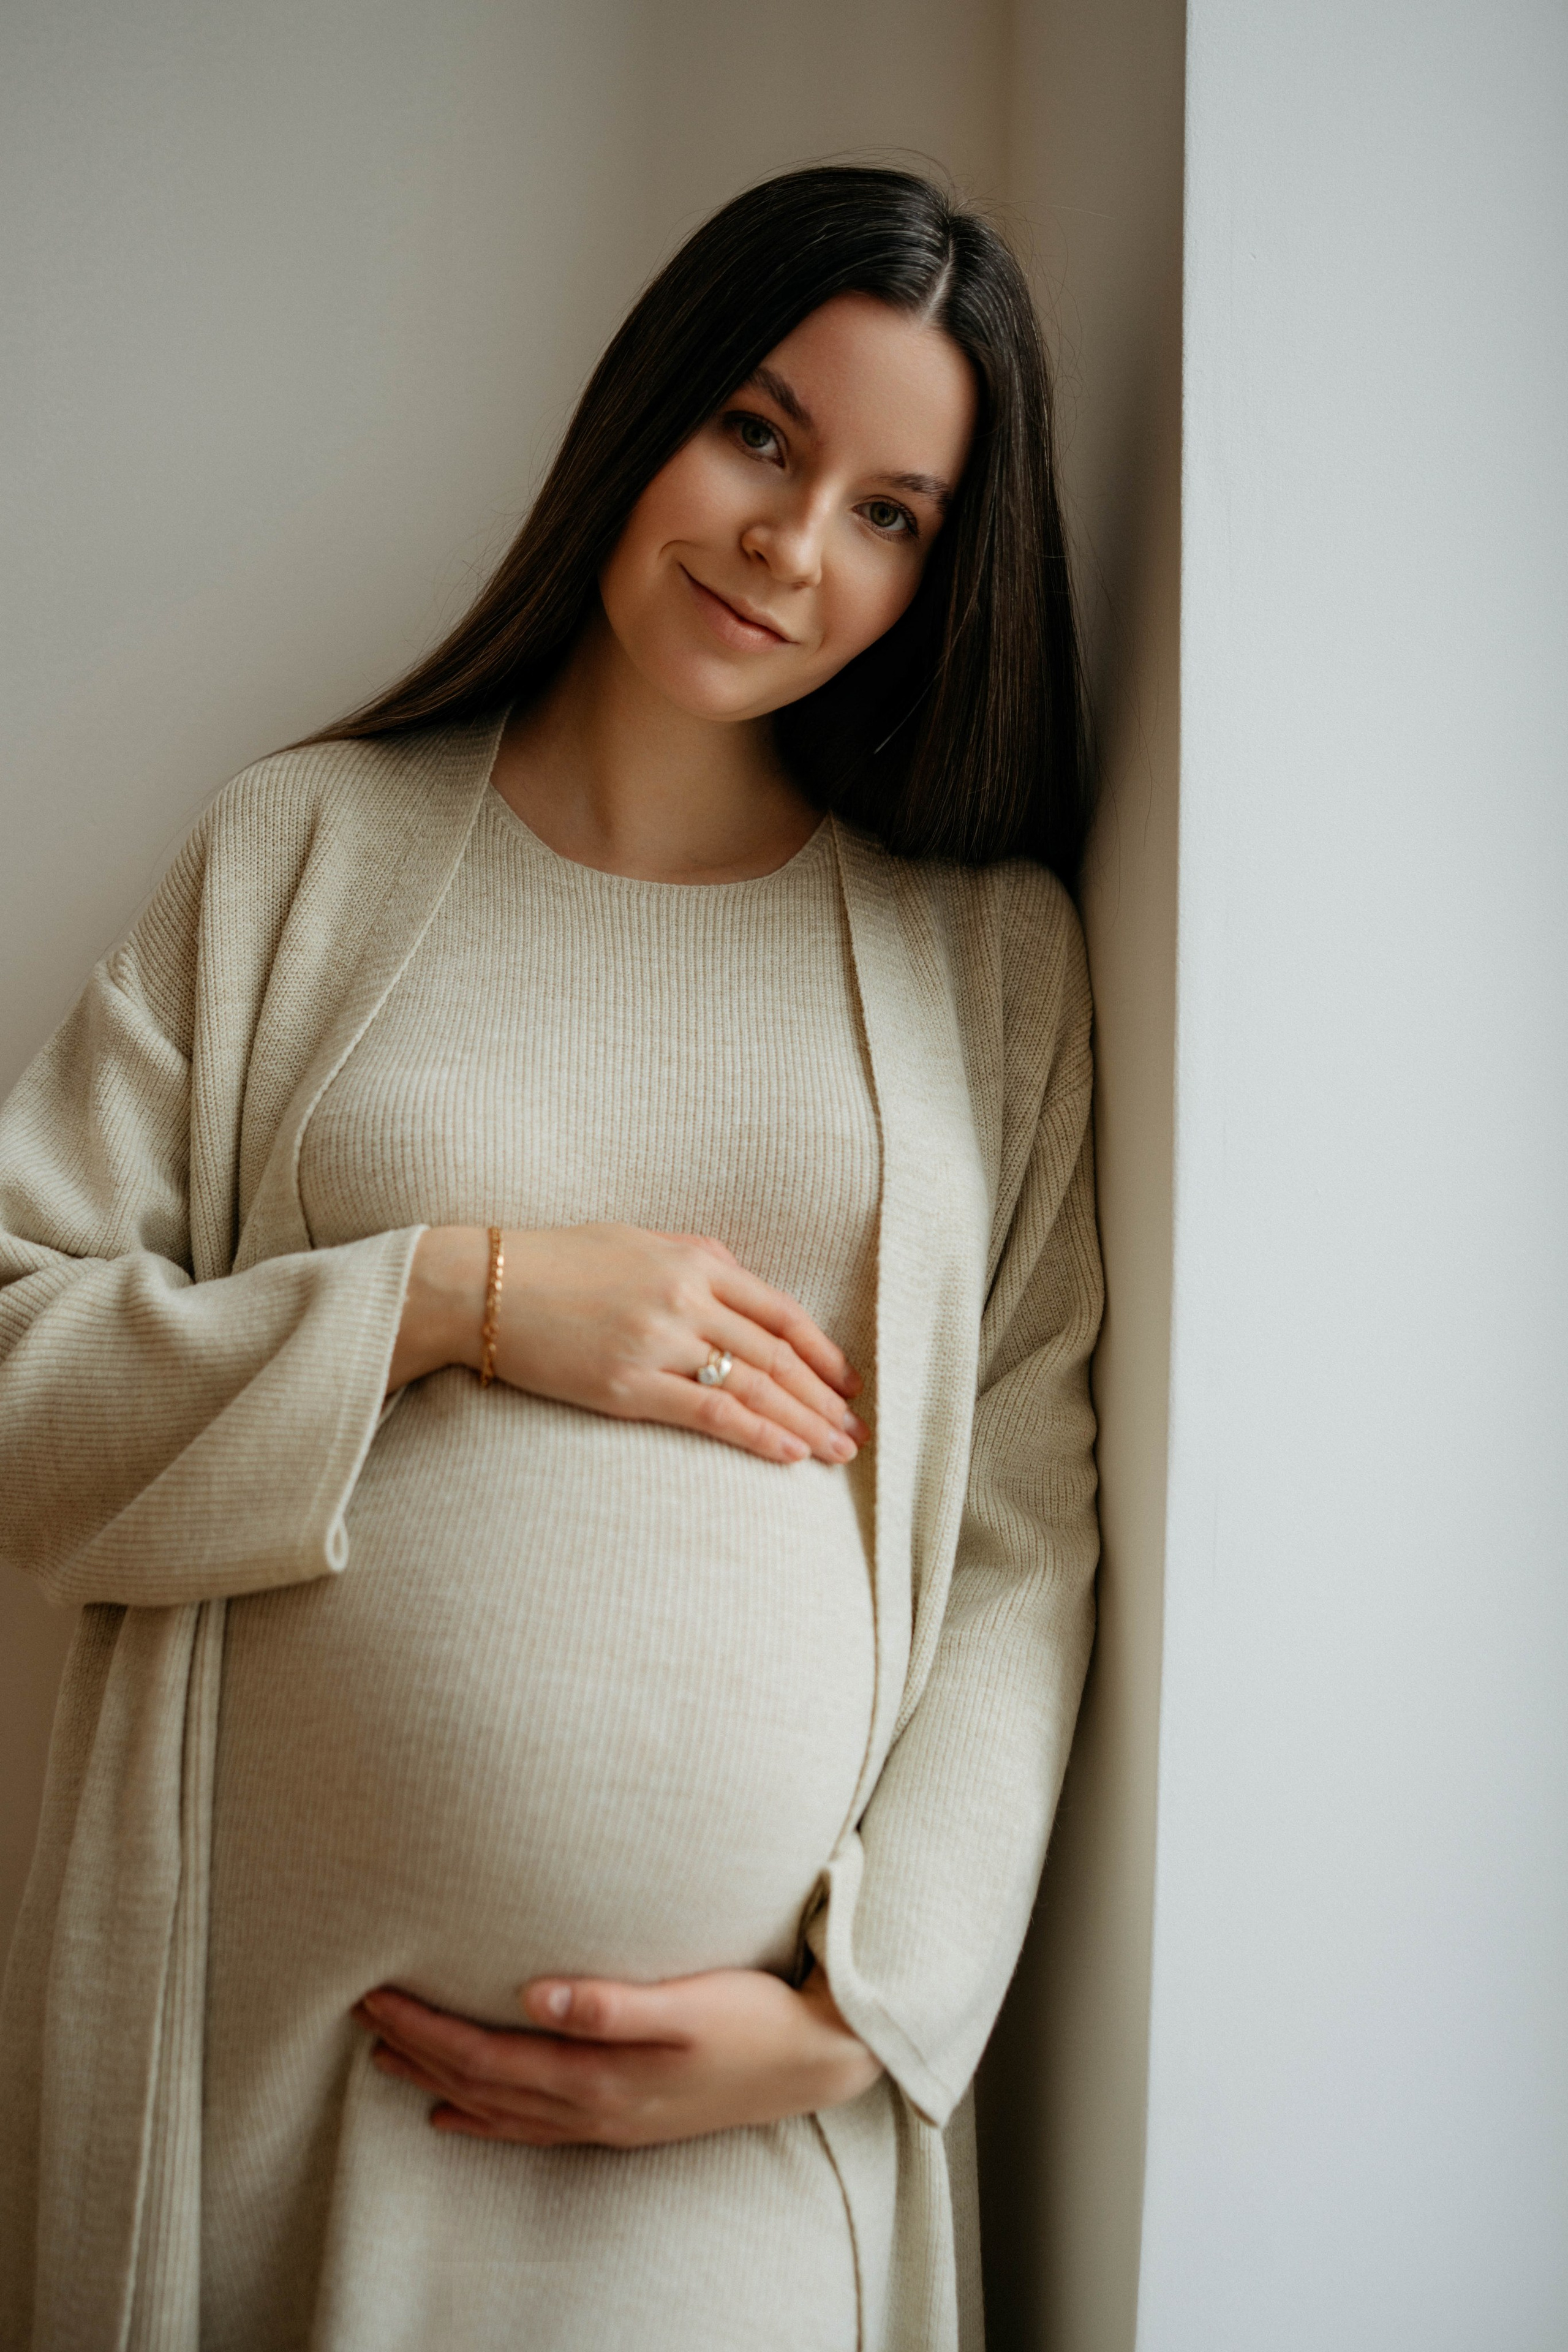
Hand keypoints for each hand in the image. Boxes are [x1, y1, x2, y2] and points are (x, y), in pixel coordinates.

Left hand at [352, 1965, 881, 2147]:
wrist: (813, 2062)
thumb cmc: (754, 2018)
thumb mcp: (690, 2001)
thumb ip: (611, 2001)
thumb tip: (533, 1993)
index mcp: (598, 2076)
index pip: (486, 2056)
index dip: (426, 2029)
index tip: (376, 1996)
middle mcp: (590, 2108)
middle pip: (479, 2084)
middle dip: (416, 2050)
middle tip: (361, 2014)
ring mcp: (604, 2121)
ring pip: (496, 2109)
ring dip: (438, 2083)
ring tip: (386, 2060)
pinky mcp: (621, 2119)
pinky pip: (529, 2128)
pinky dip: (483, 2121)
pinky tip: (456, 2116)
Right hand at [387, 1223, 867, 1467]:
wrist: (483, 1286)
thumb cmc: (558, 1262)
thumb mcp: (637, 1241)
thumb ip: (695, 1261)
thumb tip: (744, 1290)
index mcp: (695, 1259)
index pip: (782, 1312)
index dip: (823, 1353)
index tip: (850, 1383)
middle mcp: (686, 1297)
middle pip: (777, 1355)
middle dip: (824, 1398)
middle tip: (855, 1431)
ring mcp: (658, 1341)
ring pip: (753, 1386)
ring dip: (803, 1423)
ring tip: (836, 1452)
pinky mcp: (627, 1385)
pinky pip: (710, 1413)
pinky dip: (756, 1434)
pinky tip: (788, 1453)